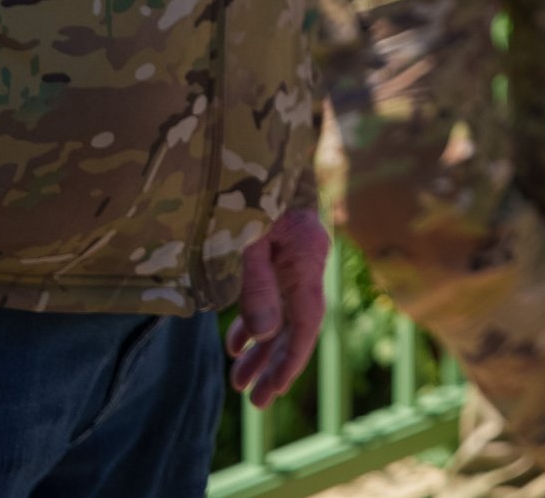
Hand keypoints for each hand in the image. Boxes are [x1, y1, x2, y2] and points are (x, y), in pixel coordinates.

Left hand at [225, 208, 329, 407]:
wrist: (249, 143)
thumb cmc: (245, 188)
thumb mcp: (245, 239)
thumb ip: (256, 288)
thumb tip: (263, 338)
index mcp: (308, 255)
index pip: (306, 321)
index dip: (289, 360)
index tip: (269, 393)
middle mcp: (307, 257)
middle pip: (297, 321)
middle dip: (275, 362)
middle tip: (253, 401)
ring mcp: (294, 253)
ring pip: (284, 310)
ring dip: (263, 346)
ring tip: (239, 379)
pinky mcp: (278, 249)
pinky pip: (273, 294)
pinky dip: (255, 320)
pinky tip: (236, 343)